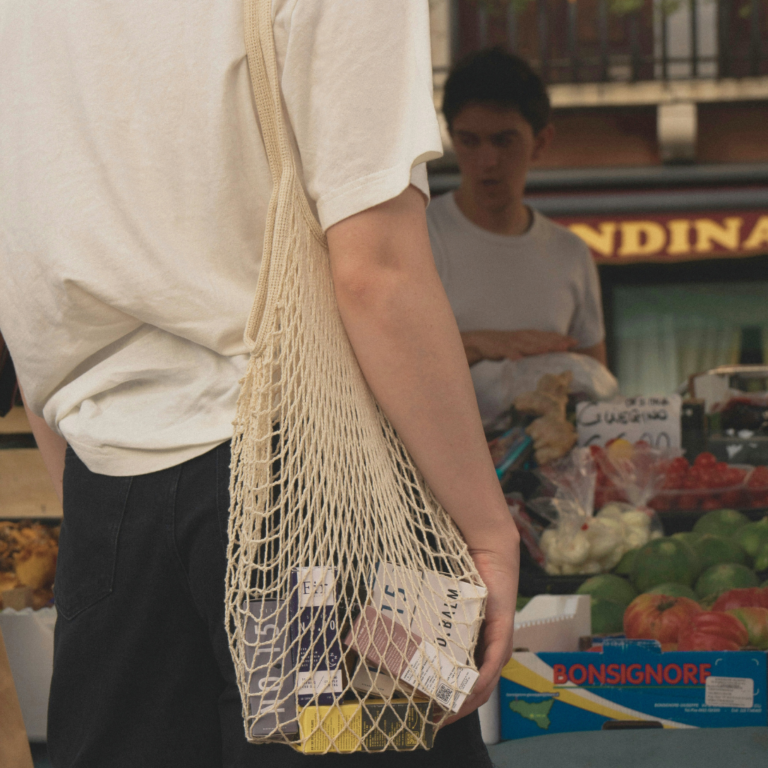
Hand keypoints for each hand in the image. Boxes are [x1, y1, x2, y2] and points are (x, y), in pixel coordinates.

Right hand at [442, 524, 519, 724]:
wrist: (487, 551)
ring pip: (485, 683)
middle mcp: (489, 649)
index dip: (448, 700)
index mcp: (474, 644)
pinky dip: (482, 680)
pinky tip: (470, 691)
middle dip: (454, 709)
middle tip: (431, 718)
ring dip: (467, 701)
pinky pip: (492, 663)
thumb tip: (389, 619)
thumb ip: (425, 613)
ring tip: (446, 712)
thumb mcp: (441, 601)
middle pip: (475, 691)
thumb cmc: (464, 573)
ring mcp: (497, 642)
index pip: (464, 682)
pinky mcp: (502, 631)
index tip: (426, 711)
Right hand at [462, 329, 576, 364]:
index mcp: (529, 335)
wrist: (482, 341)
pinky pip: (507, 352)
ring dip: (537, 347)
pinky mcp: (500, 348)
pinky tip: (519, 359)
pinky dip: (513, 354)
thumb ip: (537, 348)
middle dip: (554, 342)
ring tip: (548, 351)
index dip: (561, 338)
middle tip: (568, 346)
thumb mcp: (523, 345)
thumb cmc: (506, 345)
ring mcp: (511, 342)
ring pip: (526, 345)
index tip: (575, 342)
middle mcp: (522, 337)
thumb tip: (554, 354)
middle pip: (540, 340)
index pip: (548, 336)